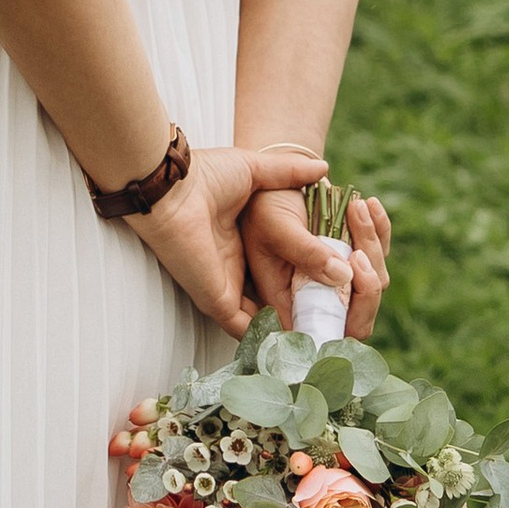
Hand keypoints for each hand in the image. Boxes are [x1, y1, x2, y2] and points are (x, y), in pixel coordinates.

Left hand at [133, 145, 324, 335]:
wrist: (174, 189)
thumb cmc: (206, 176)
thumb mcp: (255, 171)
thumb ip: (289, 172)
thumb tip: (323, 167)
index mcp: (243, 239)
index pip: (276, 267)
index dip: (302, 274)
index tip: (335, 281)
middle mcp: (235, 267)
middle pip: (271, 296)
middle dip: (299, 306)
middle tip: (334, 311)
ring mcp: (225, 286)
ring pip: (260, 318)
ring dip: (287, 325)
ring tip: (322, 330)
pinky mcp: (217, 300)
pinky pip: (244, 329)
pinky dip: (268, 337)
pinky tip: (296, 340)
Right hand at [239, 184, 391, 339]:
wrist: (270, 177)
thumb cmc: (262, 205)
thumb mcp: (277, 226)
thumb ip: (306, 253)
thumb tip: (344, 276)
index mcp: (288, 302)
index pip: (326, 333)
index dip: (348, 317)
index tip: (355, 275)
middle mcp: (314, 297)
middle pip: (358, 315)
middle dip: (369, 283)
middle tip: (360, 250)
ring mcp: (336, 277)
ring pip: (374, 280)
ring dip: (371, 243)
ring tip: (356, 207)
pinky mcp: (352, 255)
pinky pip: (379, 252)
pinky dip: (379, 228)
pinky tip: (369, 204)